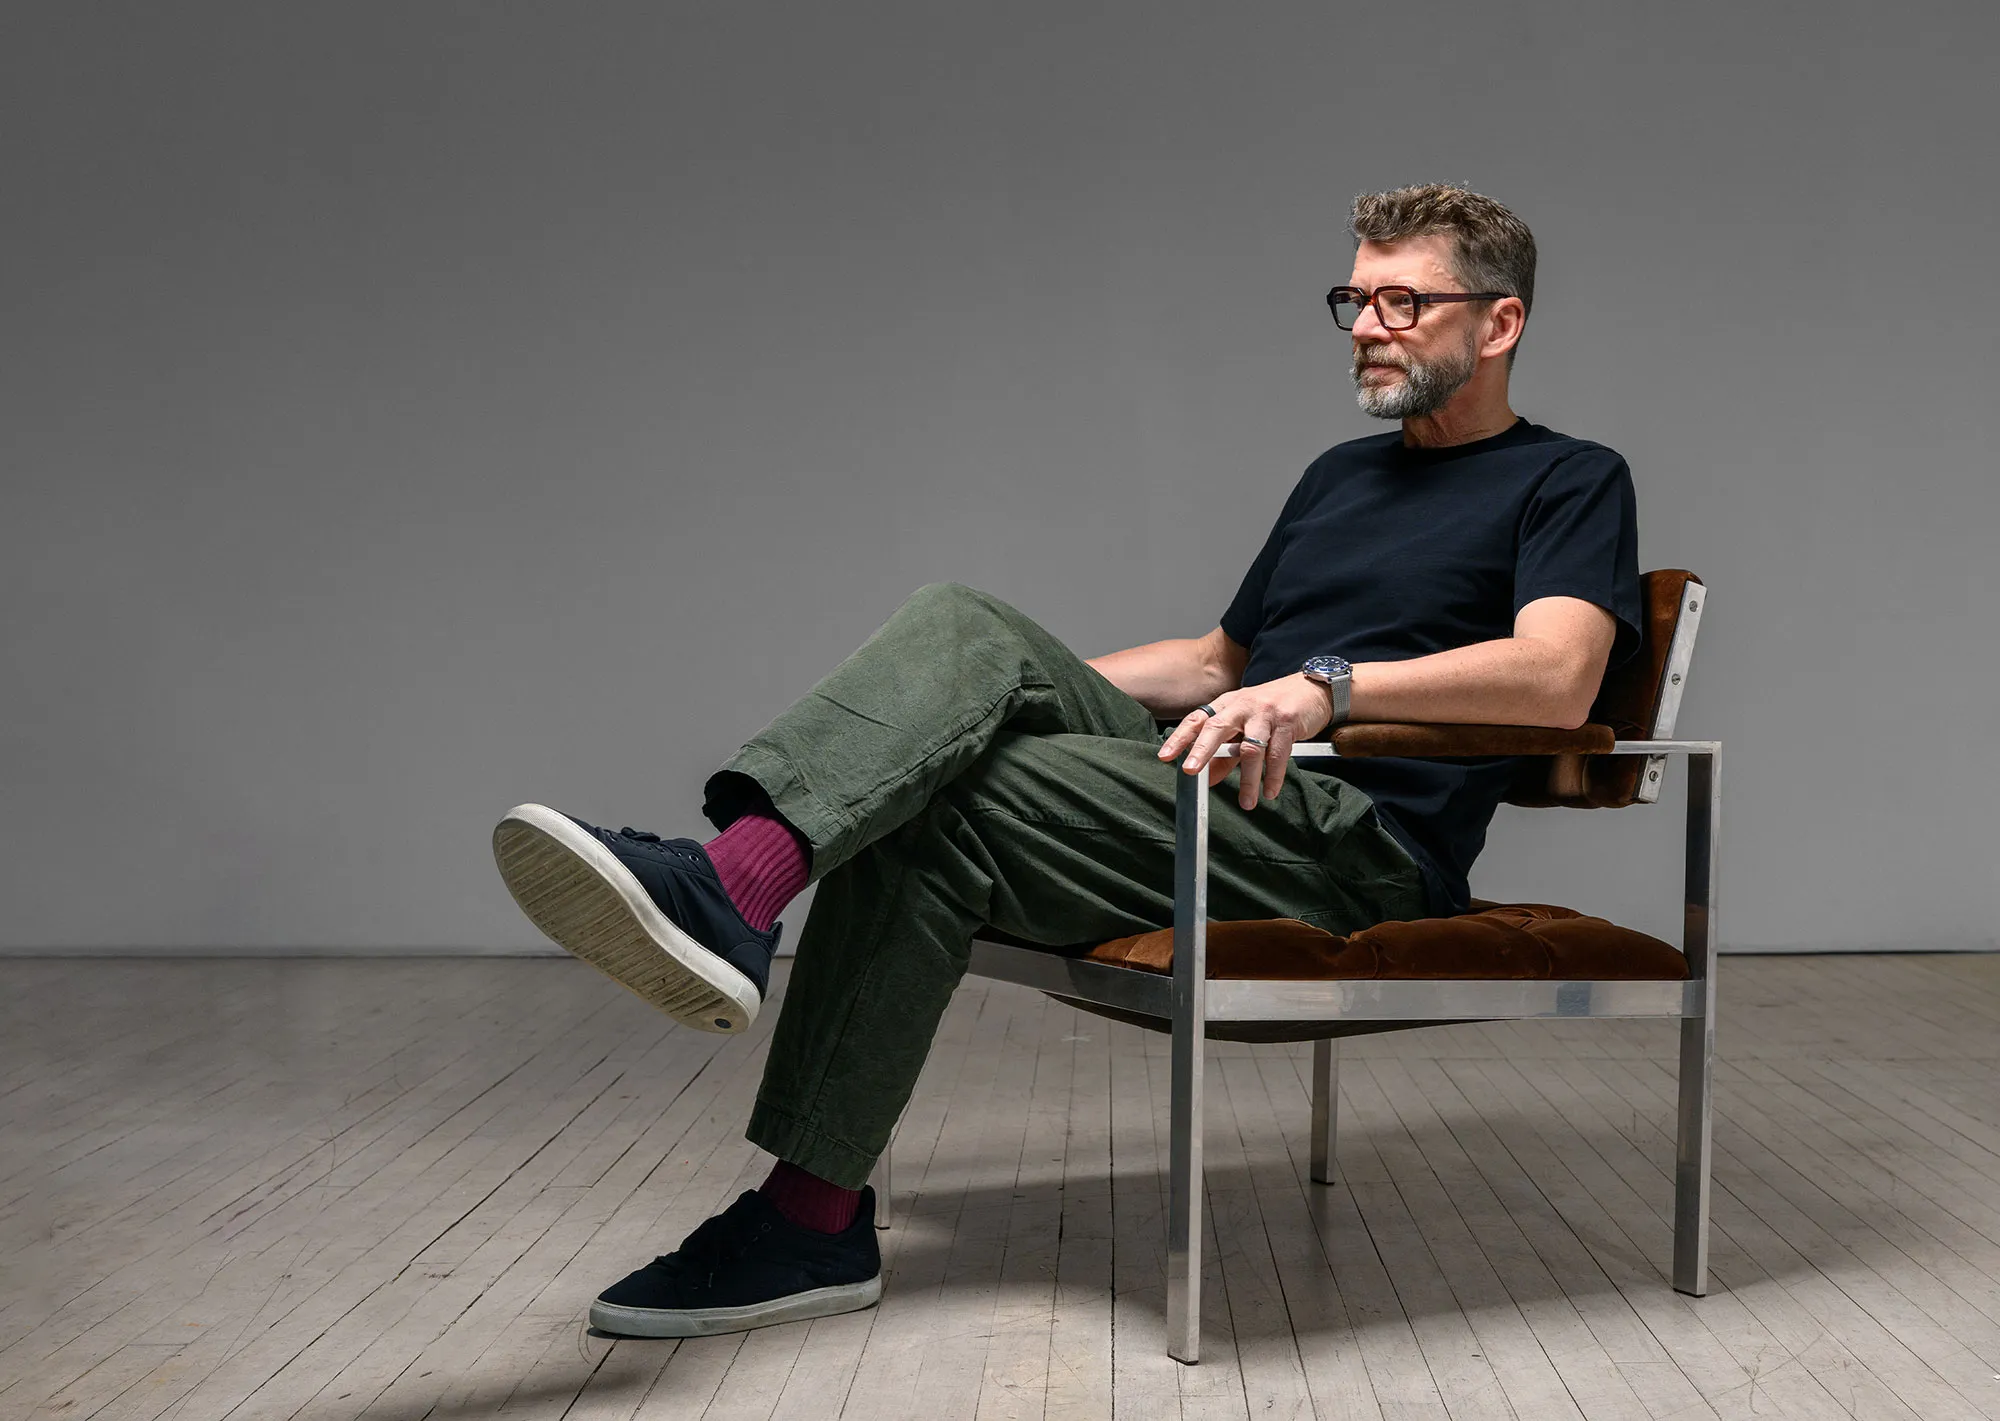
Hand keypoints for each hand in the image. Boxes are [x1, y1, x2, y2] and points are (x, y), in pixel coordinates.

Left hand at [1156, 673, 1334, 809]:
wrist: (1312, 689)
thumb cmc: (1272, 709)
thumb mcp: (1244, 727)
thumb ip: (1225, 753)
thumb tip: (1206, 778)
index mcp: (1226, 705)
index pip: (1197, 720)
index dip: (1180, 738)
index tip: (1164, 756)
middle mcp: (1242, 706)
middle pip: (1216, 727)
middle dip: (1202, 751)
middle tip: (1190, 771)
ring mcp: (1265, 713)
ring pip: (1251, 748)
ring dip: (1247, 779)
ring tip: (1247, 803)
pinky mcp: (1288, 722)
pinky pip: (1278, 753)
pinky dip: (1273, 776)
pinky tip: (1269, 791)